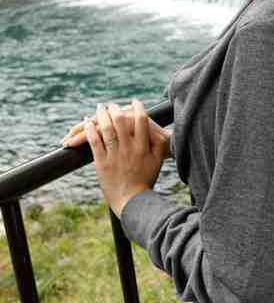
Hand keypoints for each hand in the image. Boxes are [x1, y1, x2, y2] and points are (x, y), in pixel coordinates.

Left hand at [83, 99, 167, 217]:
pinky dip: (90, 130)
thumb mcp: (157, 162)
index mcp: (142, 147)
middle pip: (120, 121)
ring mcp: (114, 155)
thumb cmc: (145, 181)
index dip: (138, 107)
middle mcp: (128, 149)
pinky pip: (94, 142)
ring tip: (100, 108)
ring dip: (101, 115)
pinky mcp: (101, 163)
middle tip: (112, 105)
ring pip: (105, 129)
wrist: (132, 201)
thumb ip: (157, 145)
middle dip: (115, 109)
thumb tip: (158, 129)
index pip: (141, 120)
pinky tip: (87, 122)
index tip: (135, 102)